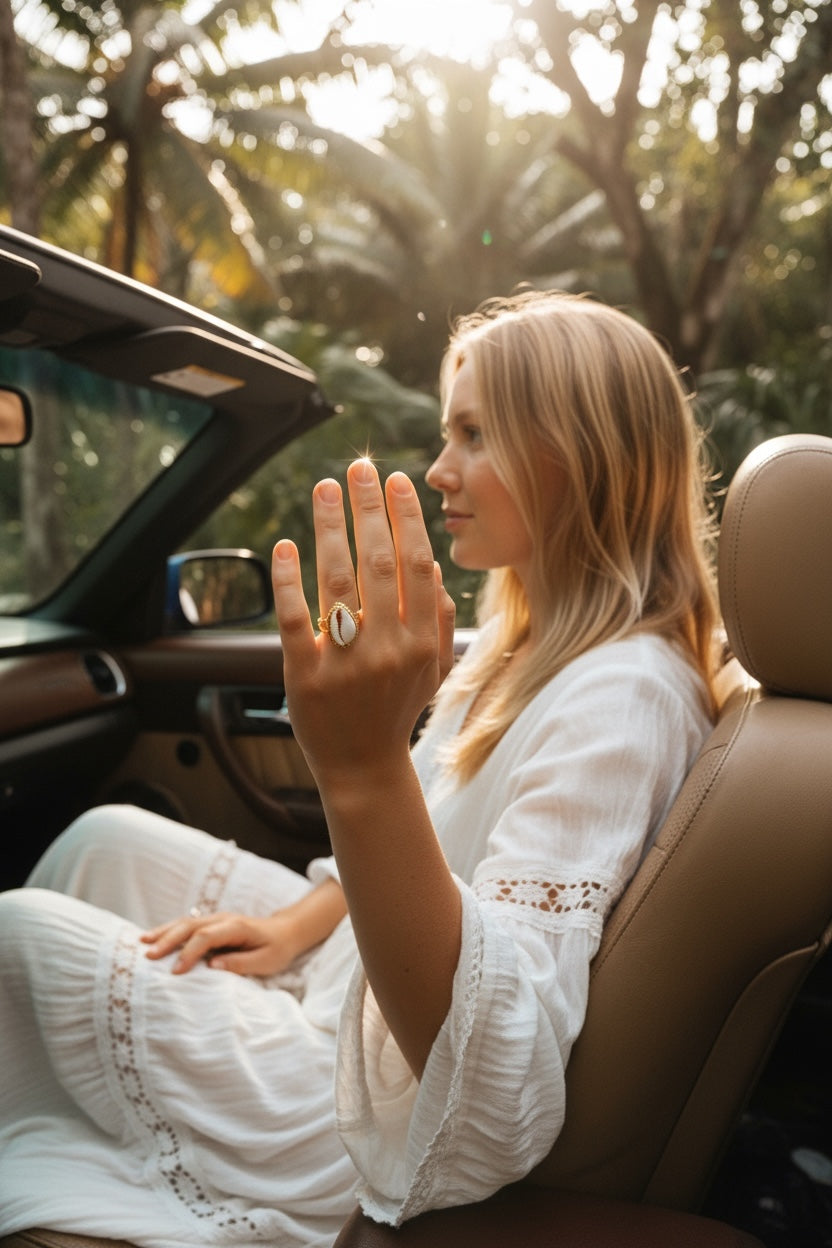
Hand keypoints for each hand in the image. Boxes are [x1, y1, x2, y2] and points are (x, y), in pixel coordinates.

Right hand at [140, 910, 299, 976]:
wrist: (284, 931)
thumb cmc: (276, 948)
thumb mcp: (266, 961)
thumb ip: (241, 964)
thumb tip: (213, 966)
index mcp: (237, 927)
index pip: (206, 936)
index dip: (190, 952)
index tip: (176, 971)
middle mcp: (223, 919)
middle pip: (190, 926)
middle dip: (168, 939)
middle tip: (148, 956)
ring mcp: (215, 920)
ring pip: (185, 923)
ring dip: (164, 932)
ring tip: (142, 943)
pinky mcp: (211, 925)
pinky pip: (187, 926)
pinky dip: (169, 931)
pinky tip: (153, 939)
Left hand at [271, 459, 455, 784]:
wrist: (363, 767)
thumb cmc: (396, 711)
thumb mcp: (432, 669)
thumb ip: (436, 619)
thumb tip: (432, 565)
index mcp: (420, 642)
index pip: (416, 565)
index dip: (406, 519)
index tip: (395, 482)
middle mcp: (387, 649)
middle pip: (378, 563)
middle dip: (369, 509)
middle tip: (358, 468)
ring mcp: (345, 662)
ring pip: (337, 581)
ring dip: (330, 528)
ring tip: (323, 490)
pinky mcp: (305, 676)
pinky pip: (296, 619)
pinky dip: (289, 580)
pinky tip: (285, 546)